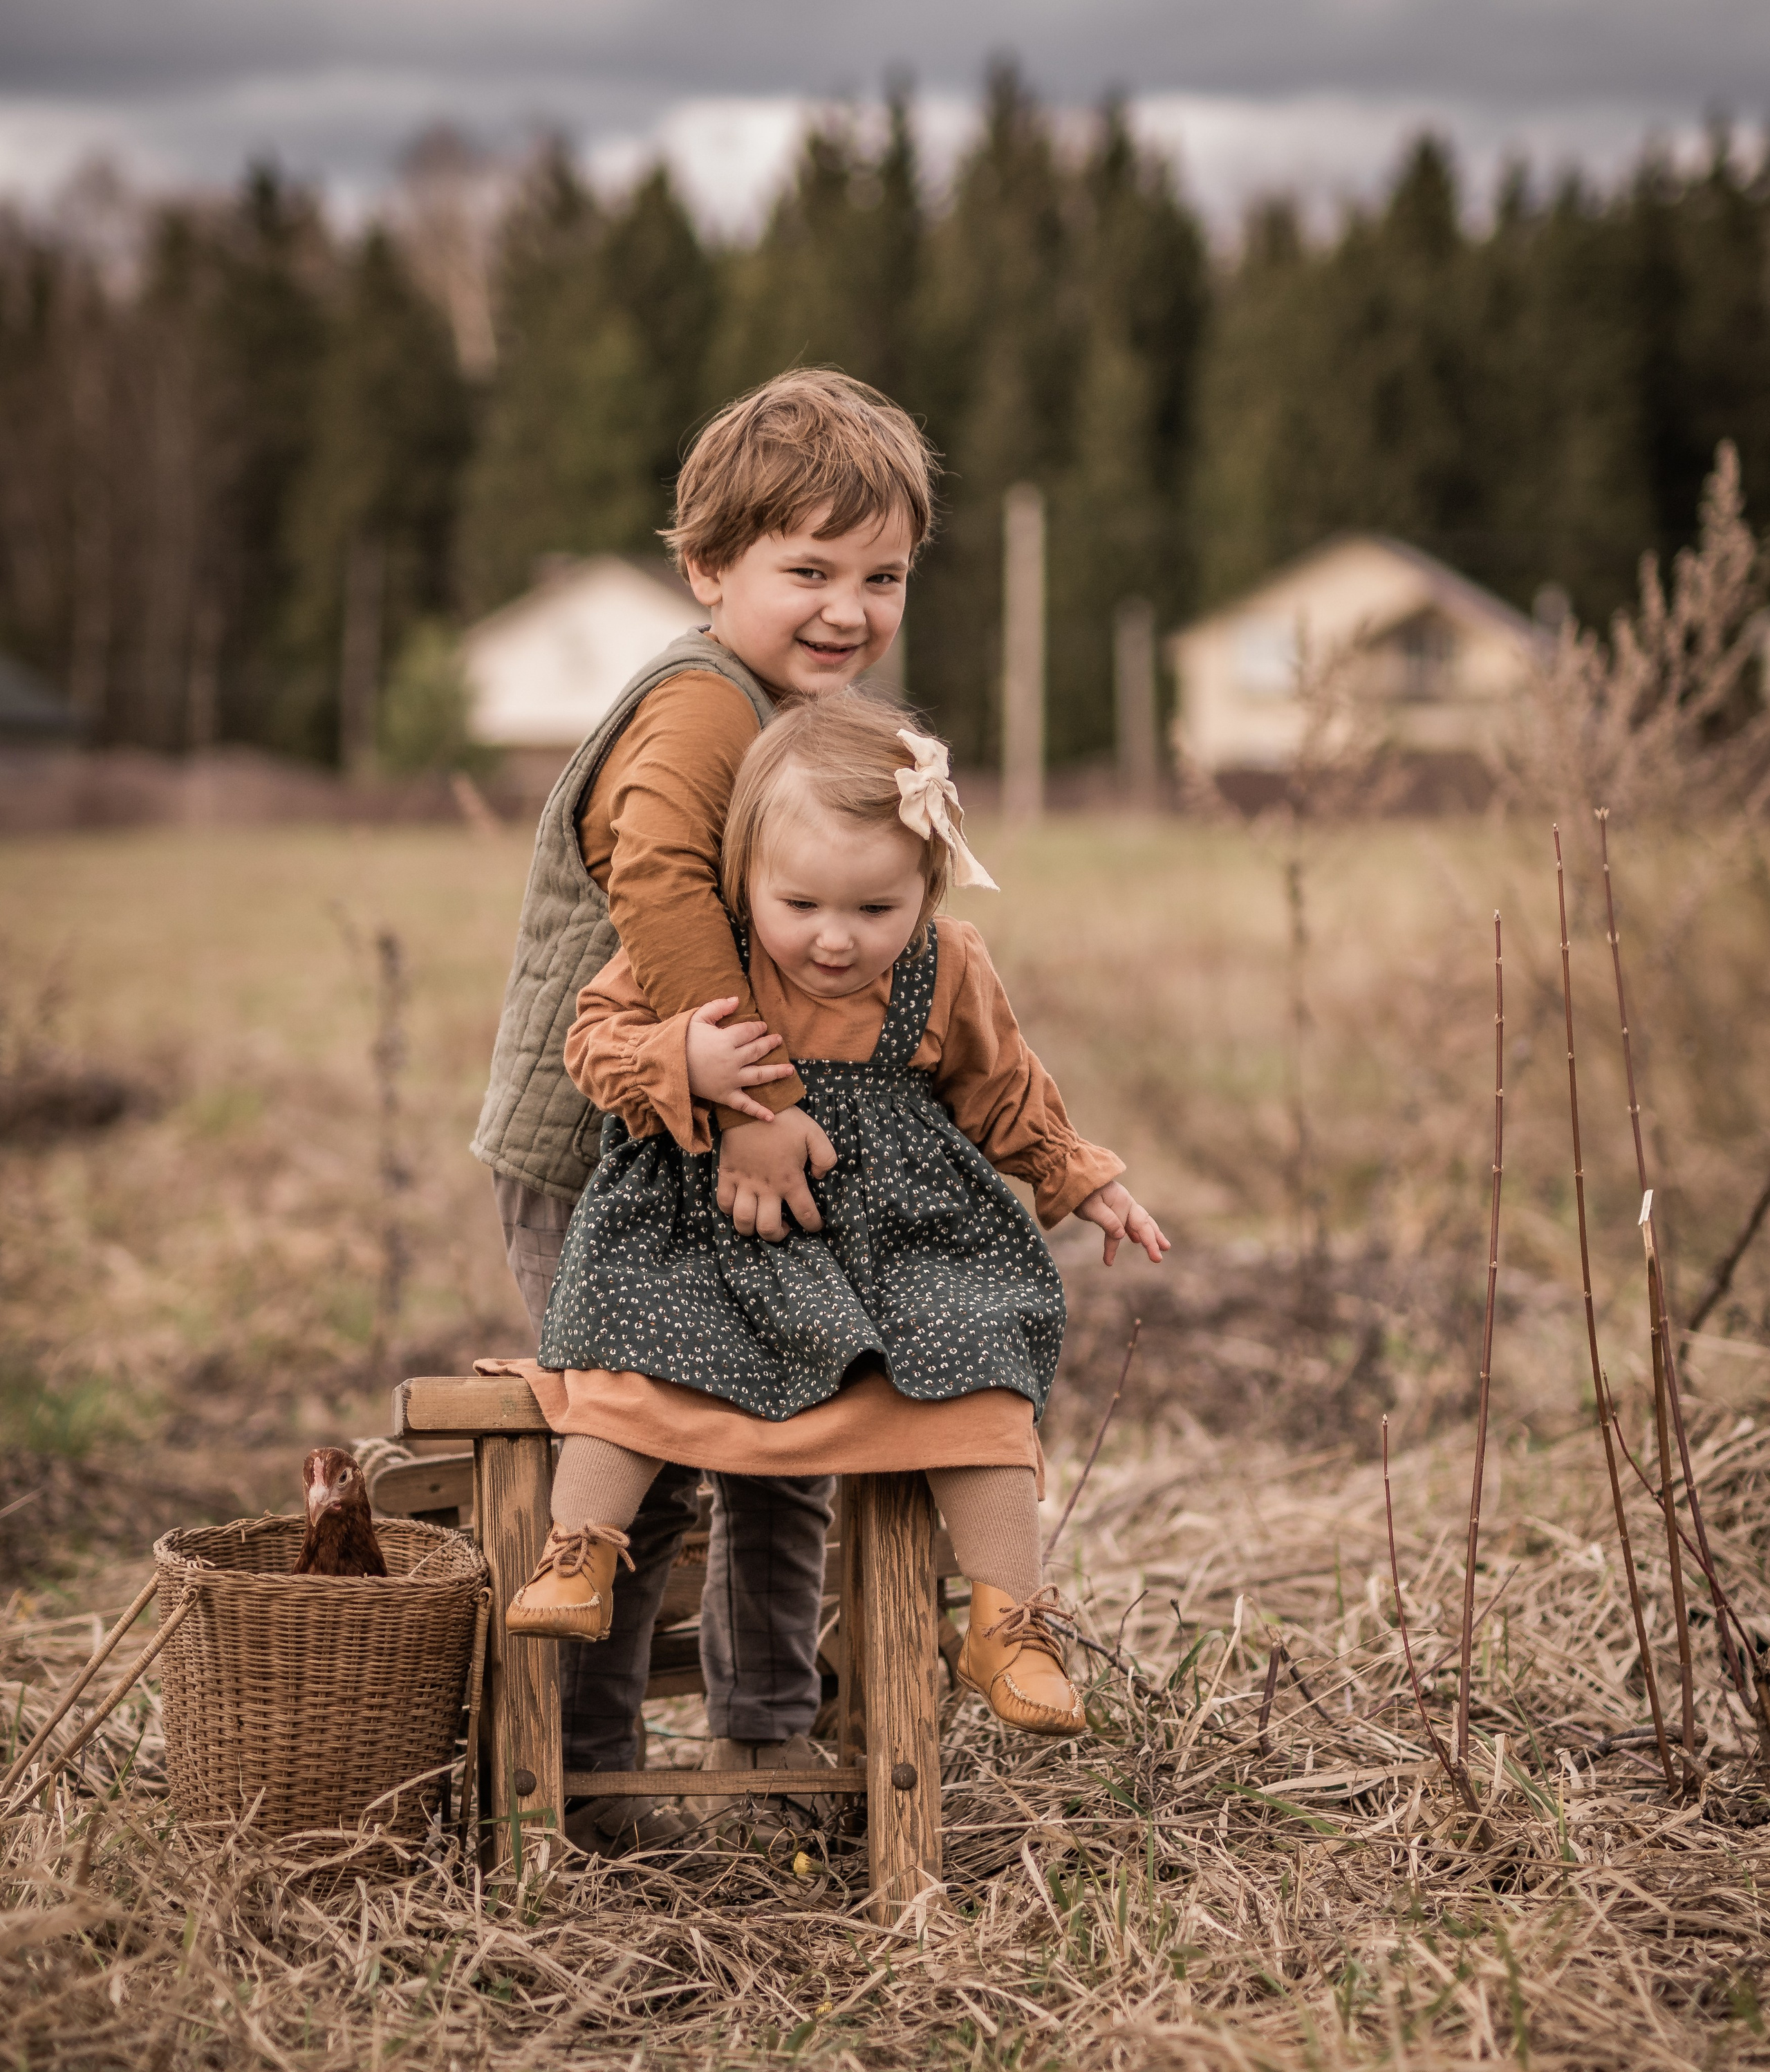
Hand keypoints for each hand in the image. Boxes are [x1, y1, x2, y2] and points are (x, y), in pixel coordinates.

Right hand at [684, 997, 796, 1121]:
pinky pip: (744, 1105)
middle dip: (770, 1044)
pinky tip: (772, 1117)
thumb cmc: (681, 1040)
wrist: (665, 1065)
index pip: (749, 1032)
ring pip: (759, 1075)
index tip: (763, 1027)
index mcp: (726, 1040)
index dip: (758, 1028)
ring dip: (776, 1072)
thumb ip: (717, 1007)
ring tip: (790, 1070)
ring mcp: (730, 1080)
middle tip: (778, 1041)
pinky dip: (758, 1112)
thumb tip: (737, 999)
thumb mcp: (696, 1018)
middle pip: (757, 1051)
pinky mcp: (725, 1096)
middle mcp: (732, 1060)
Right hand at [717, 1106, 837, 1240]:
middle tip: (784, 1228)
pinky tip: (741, 1206)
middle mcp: (767, 1187)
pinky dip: (730, 1211)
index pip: (805, 1214)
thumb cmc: (786, 1120)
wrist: (755, 1103)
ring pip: (743, 1221)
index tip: (814, 1226)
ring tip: (760, 1222)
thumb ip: (826, 1158)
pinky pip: (724, 1203)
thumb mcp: (815, 1134)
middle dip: (778, 1235)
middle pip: (768, 1227)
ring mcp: (744, 1182)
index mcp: (790, 1179)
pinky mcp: (727, 1174)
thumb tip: (819, 1178)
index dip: (813, 1225)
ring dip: (752, 1229)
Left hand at [1075, 1181, 1170, 1265]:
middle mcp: (1127, 1202)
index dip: (1113, 1247)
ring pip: (1143, 1221)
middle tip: (1158, 1259)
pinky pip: (1134, 1220)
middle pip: (1143, 1224)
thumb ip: (1107, 1221)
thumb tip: (1121, 1235)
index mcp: (1122, 1203)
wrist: (1077, 1174)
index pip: (1120, 1229)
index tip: (1108, 1262)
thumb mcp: (1091, 1208)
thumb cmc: (1082, 1192)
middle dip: (1152, 1242)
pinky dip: (1138, 1230)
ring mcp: (1124, 1203)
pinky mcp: (1119, 1204)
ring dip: (1153, 1234)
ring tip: (1165, 1246)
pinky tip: (1136, 1240)